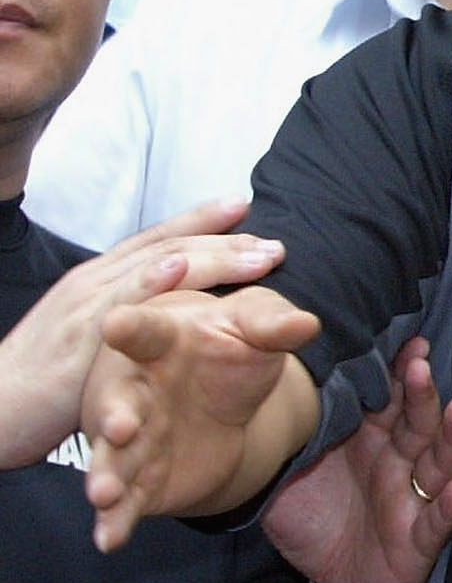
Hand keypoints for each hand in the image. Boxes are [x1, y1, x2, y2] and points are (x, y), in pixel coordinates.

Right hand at [0, 198, 282, 470]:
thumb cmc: (44, 378)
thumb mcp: (90, 338)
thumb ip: (128, 319)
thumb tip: (165, 310)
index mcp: (99, 280)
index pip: (156, 240)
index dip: (200, 221)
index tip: (243, 204)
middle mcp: (96, 283)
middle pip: (170, 248)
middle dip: (225, 239)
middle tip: (276, 240)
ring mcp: (89, 305)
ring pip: (157, 266)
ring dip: (211, 256)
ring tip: (258, 251)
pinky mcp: (80, 336)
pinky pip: (120, 302)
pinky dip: (151, 279)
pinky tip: (182, 266)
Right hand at [80, 284, 317, 550]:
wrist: (217, 390)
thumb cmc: (229, 346)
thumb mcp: (255, 326)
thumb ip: (273, 323)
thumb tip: (308, 324)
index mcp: (158, 342)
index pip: (145, 331)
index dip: (132, 327)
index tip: (117, 323)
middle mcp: (134, 391)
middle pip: (119, 403)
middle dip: (115, 416)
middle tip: (118, 426)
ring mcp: (133, 437)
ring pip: (114, 458)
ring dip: (106, 476)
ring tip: (103, 494)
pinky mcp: (142, 478)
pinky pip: (125, 501)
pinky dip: (115, 520)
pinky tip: (109, 540)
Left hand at [264, 337, 451, 582]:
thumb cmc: (317, 527)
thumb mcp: (286, 483)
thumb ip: (281, 447)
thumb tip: (251, 406)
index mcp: (369, 444)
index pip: (387, 400)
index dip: (396, 371)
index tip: (404, 338)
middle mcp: (399, 464)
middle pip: (417, 422)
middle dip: (422, 392)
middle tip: (420, 362)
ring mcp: (414, 500)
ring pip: (439, 461)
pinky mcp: (420, 540)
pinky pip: (438, 520)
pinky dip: (451, 505)